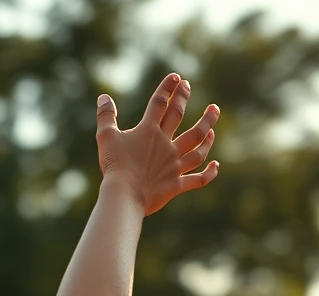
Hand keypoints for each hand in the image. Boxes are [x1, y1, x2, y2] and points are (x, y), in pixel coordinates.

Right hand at [95, 73, 219, 215]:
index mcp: (148, 132)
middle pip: (177, 116)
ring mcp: (173, 164)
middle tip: (187, 86)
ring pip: (197, 143)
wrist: (124, 195)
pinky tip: (215, 165)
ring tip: (213, 116)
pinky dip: (208, 173)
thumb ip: (106, 117)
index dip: (167, 88)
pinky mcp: (176, 184)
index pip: (159, 103)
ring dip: (207, 127)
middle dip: (182, 98)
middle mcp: (165, 144)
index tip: (175, 77)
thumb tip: (103, 97)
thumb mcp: (105, 138)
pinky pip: (197, 179)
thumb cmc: (113, 167)